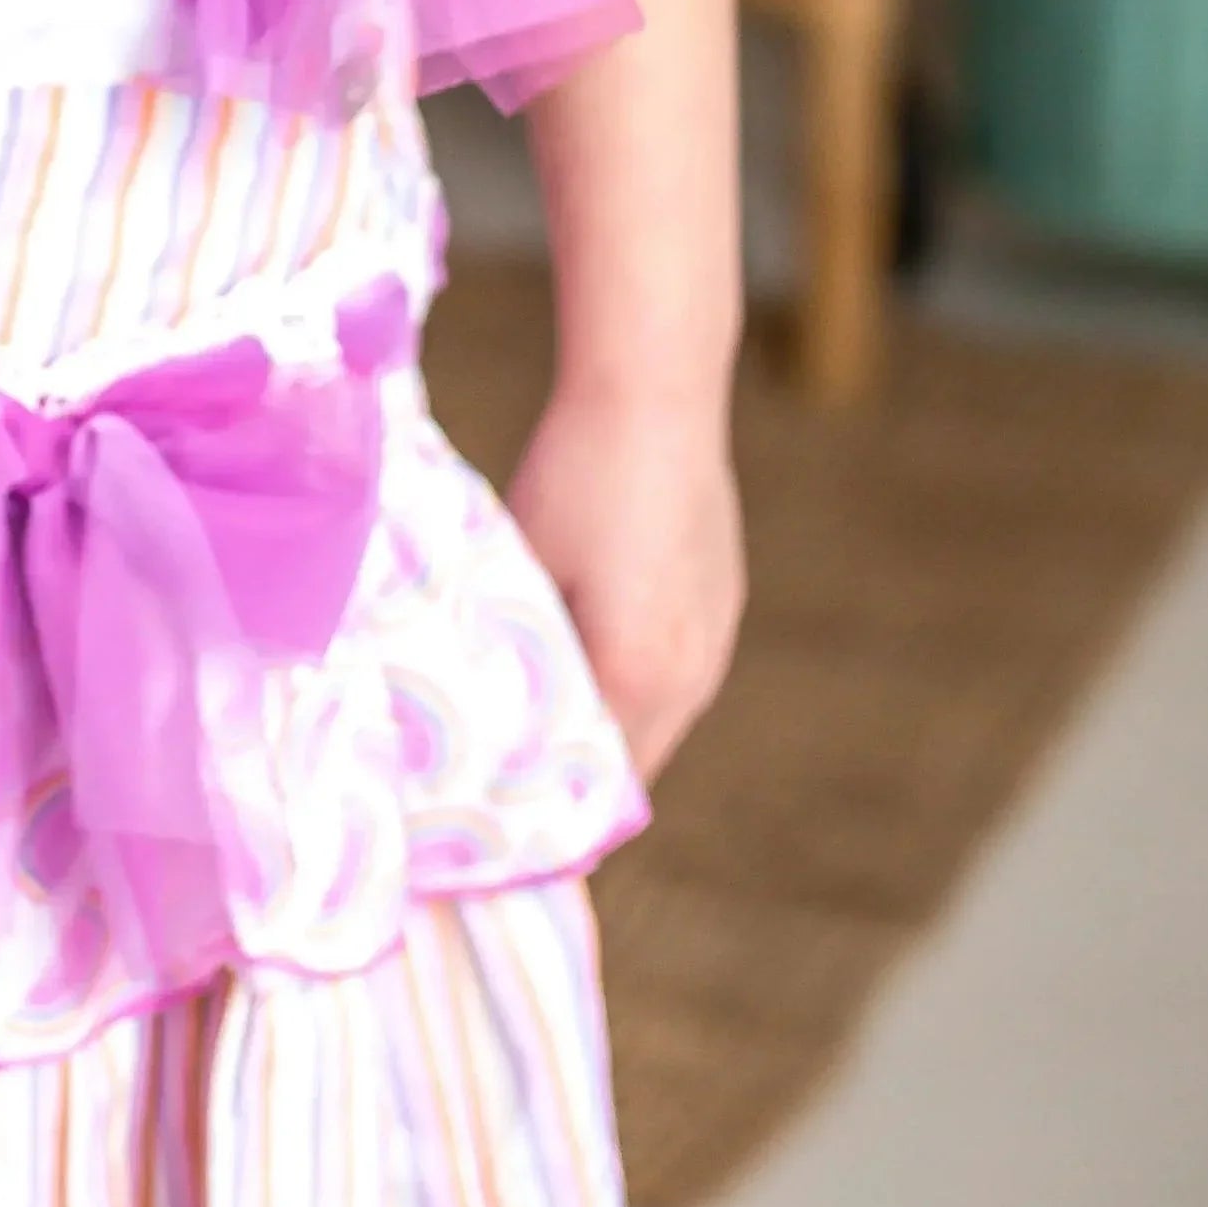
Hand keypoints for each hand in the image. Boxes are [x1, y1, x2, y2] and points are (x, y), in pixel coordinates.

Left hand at [505, 382, 744, 784]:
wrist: (655, 392)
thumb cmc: (575, 476)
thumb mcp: (524, 572)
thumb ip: (518, 657)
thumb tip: (485, 715)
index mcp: (640, 675)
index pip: (594, 786)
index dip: (545, 805)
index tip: (496, 814)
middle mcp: (692, 674)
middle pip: (631, 763)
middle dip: (573, 774)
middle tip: (505, 769)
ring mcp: (715, 641)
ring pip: (656, 719)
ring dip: (605, 724)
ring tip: (538, 705)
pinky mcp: (723, 606)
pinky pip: (676, 674)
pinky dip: (634, 681)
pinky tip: (587, 641)